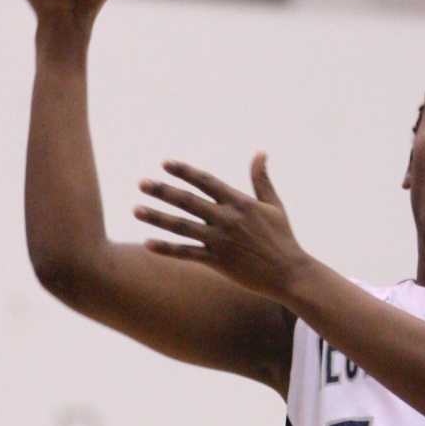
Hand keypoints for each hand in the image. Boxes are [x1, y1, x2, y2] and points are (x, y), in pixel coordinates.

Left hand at [134, 153, 305, 298]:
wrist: (289, 273)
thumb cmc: (283, 238)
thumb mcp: (274, 205)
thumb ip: (261, 179)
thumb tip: (260, 152)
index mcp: (239, 202)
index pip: (206, 181)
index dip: (184, 171)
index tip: (165, 164)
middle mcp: (226, 219)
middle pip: (187, 201)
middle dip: (162, 191)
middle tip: (141, 183)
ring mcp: (220, 240)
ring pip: (181, 226)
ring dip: (157, 217)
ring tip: (136, 209)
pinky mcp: (217, 261)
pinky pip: (186, 253)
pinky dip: (166, 248)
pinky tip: (147, 243)